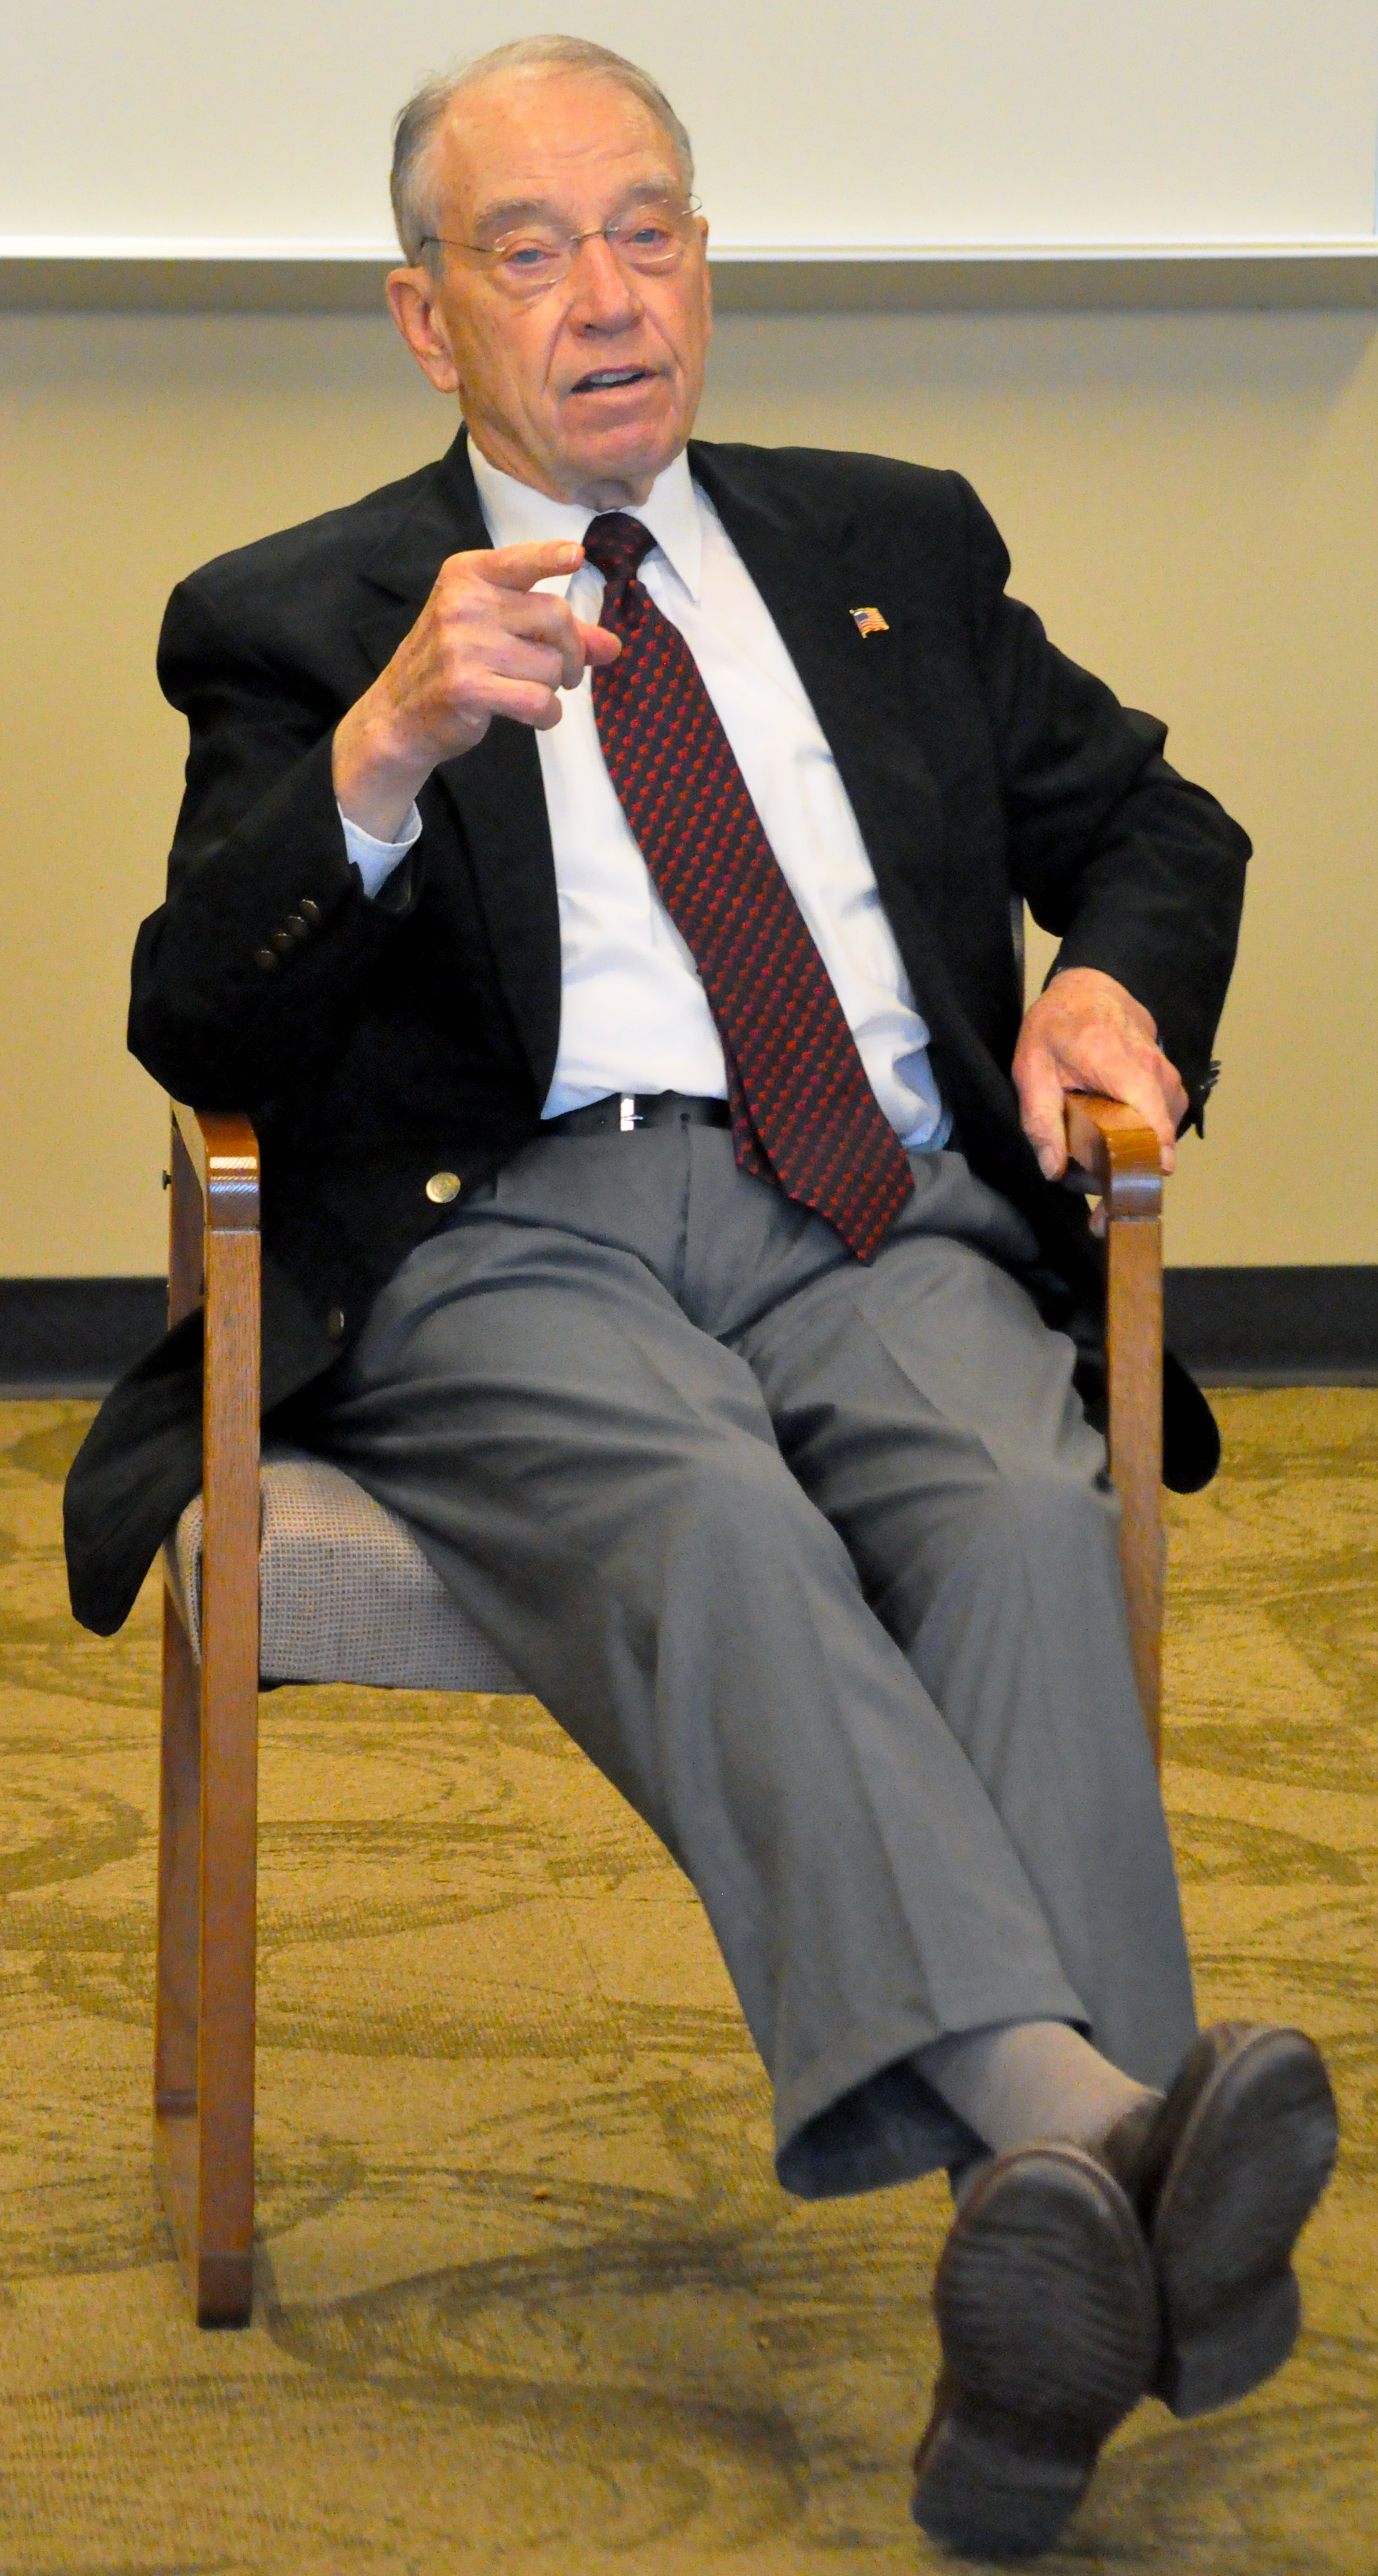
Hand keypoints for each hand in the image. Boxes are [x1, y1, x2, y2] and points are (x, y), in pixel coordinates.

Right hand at [332, 539, 620, 838]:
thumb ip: (552, 632)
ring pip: (550, 664)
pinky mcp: (469, 688)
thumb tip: (612, 646)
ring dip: (554, 687)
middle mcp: (464, 604)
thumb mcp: (493, 632)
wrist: (398, 714)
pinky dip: (548, 715)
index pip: (520, 562)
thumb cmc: (452, 665)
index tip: (576, 556)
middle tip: (566, 673)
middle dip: (572, 650)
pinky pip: (538, 700)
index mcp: (467, 576)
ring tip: (533, 692)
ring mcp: (464, 645)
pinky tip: (536, 716)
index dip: (551, 557)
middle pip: (555, 615)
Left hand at [1012, 967, 1187, 1186]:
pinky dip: (1142, 1144)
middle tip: (1094, 1203)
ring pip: (1162, 1136)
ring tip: (1099, 1178)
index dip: (1146, 1159)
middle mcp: (1154, 1071)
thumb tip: (1052, 1170)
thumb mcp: (1031, 1069)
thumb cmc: (1056, 1027)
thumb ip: (1040, 1119)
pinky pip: (1163, 1125)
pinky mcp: (1171, 1085)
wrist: (1090, 989)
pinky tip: (1115, 1151)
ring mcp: (1168, 1077)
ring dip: (1133, 1162)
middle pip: (1156, 1137)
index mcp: (1118, 1062)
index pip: (1148, 1117)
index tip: (1130, 1196)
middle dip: (1127, 1177)